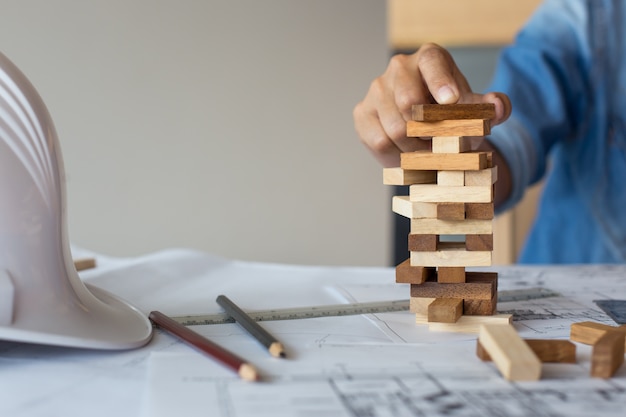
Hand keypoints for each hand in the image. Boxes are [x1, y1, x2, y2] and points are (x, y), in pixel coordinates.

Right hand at [353, 43, 510, 166]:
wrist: (426, 126)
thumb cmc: (452, 114)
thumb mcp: (475, 111)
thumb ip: (492, 109)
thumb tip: (499, 106)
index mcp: (430, 58)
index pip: (433, 64)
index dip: (441, 82)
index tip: (452, 101)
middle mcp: (399, 67)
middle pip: (410, 104)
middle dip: (430, 133)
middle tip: (443, 146)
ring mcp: (376, 90)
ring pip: (395, 129)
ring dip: (417, 150)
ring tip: (429, 154)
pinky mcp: (362, 113)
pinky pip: (379, 142)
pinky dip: (397, 157)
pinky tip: (409, 157)